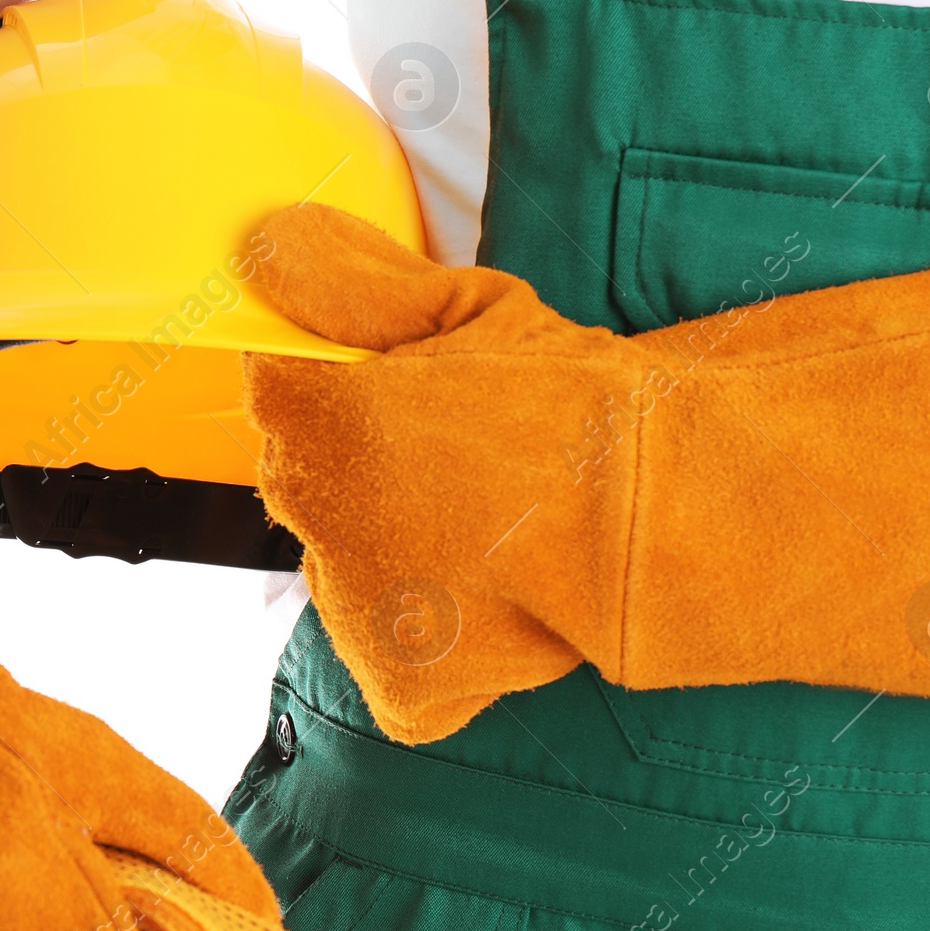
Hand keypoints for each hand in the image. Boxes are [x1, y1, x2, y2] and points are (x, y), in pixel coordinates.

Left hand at [245, 205, 929, 743]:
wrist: (664, 511)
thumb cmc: (575, 402)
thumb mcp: (466, 305)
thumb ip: (349, 280)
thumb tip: (265, 246)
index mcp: (315, 411)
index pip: (277, 385)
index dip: (340, 382)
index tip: (401, 390)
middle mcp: (313, 513)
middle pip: (307, 482)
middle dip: (363, 466)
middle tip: (462, 460)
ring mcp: (353, 609)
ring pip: (345, 572)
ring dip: (391, 554)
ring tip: (485, 533)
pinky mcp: (401, 684)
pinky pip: (390, 665)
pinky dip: (428, 649)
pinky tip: (487, 603)